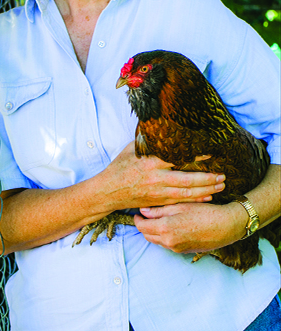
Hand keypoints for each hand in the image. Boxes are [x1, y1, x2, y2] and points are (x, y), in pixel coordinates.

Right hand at [101, 142, 224, 210]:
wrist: (108, 192)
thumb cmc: (119, 168)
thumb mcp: (132, 149)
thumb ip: (149, 142)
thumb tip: (162, 128)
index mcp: (150, 163)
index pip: (177, 158)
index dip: (195, 157)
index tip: (210, 154)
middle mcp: (156, 179)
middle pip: (188, 180)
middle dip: (208, 179)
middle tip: (222, 175)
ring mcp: (158, 193)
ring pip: (187, 193)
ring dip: (206, 190)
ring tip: (221, 186)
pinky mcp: (158, 202)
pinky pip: (181, 202)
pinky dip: (195, 200)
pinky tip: (207, 197)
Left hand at [134, 201, 245, 253]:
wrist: (226, 226)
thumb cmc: (204, 212)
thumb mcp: (180, 206)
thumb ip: (159, 210)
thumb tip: (143, 211)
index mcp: (166, 228)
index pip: (142, 227)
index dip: (137, 219)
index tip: (137, 213)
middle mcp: (169, 242)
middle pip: (147, 236)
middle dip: (144, 226)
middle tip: (145, 216)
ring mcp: (176, 248)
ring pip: (157, 241)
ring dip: (154, 232)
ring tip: (158, 220)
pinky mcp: (184, 251)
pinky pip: (168, 245)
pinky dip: (164, 237)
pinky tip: (171, 227)